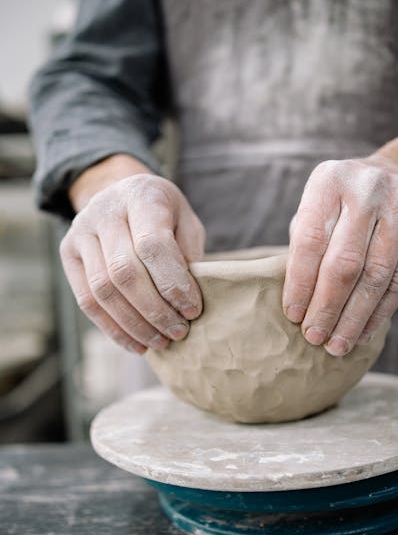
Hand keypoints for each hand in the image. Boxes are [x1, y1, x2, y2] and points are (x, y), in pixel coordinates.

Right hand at [60, 163, 204, 353]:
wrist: (122, 191)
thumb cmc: (164, 213)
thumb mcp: (185, 221)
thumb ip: (189, 253)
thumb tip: (187, 300)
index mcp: (140, 197)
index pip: (152, 245)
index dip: (172, 283)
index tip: (192, 310)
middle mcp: (104, 211)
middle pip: (124, 272)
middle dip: (155, 310)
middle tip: (179, 332)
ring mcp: (80, 232)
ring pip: (103, 290)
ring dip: (134, 324)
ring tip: (161, 342)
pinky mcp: (68, 253)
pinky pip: (86, 300)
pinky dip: (113, 328)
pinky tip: (136, 343)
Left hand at [283, 157, 397, 354]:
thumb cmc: (344, 204)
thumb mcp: (318, 209)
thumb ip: (304, 246)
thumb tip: (297, 305)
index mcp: (329, 180)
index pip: (310, 240)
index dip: (300, 283)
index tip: (293, 316)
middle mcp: (367, 188)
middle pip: (345, 262)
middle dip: (327, 307)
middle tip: (314, 337)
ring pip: (376, 276)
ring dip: (354, 318)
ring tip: (338, 344)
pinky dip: (380, 312)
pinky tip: (363, 332)